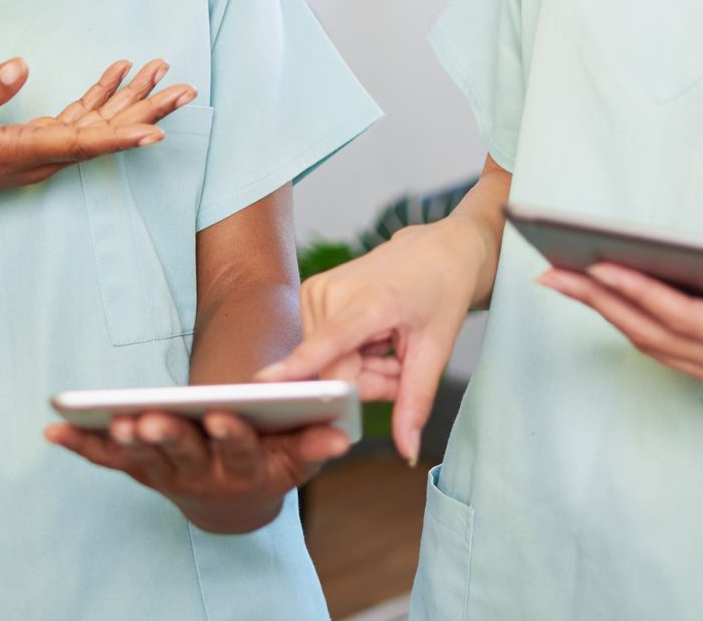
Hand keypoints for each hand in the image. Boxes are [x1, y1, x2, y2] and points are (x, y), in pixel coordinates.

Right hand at [0, 58, 192, 232]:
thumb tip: (20, 65)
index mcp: (22, 152)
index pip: (81, 144)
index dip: (120, 136)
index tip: (157, 132)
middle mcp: (43, 156)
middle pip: (105, 135)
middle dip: (147, 112)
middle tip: (186, 90)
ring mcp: (45, 153)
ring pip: (99, 127)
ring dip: (132, 101)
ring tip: (164, 73)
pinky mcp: (40, 144)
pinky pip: (81, 122)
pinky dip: (102, 97)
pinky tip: (120, 74)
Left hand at [44, 411, 349, 533]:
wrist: (233, 502)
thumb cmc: (271, 462)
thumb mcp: (298, 457)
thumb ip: (314, 444)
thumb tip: (342, 435)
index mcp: (246, 469)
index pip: (239, 451)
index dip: (230, 434)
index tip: (221, 414)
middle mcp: (202, 475)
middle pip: (183, 454)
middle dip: (165, 435)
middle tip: (147, 419)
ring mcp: (167, 474)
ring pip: (143, 458)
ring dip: (123, 440)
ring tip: (108, 421)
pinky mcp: (139, 470)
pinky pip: (107, 459)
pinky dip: (81, 444)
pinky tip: (55, 427)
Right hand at [254, 221, 486, 463]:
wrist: (434, 251)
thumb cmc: (439, 294)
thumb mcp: (437, 350)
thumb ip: (415, 401)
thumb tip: (407, 451)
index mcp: (369, 302)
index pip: (327, 344)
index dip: (296, 369)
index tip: (262, 385)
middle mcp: (332, 292)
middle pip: (334, 374)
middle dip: (367, 383)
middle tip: (398, 364)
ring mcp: (315, 291)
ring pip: (327, 367)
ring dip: (361, 369)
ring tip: (388, 344)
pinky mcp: (308, 294)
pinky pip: (323, 352)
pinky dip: (350, 355)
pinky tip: (372, 337)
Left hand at [536, 262, 702, 454]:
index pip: (687, 316)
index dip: (642, 293)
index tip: (603, 267)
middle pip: (651, 330)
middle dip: (599, 301)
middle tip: (551, 273)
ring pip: (651, 343)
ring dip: (606, 315)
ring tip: (567, 283)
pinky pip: (665, 353)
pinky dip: (632, 329)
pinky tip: (612, 309)